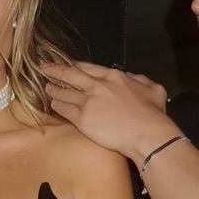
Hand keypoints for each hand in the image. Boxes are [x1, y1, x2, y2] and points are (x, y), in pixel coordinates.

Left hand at [42, 58, 169, 163]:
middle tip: (45, 67)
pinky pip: (65, 110)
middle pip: (71, 74)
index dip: (76, 66)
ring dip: (54, 89)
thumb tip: (132, 77)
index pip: (89, 67)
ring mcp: (88, 102)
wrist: (148, 134)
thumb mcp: (153, 89)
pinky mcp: (82, 119)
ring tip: (47, 88)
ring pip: (65, 92)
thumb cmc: (153, 115)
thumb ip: (140, 79)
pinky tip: (53, 105)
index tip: (69, 65)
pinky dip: (57, 106)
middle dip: (55, 69)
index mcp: (114, 77)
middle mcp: (98, 86)